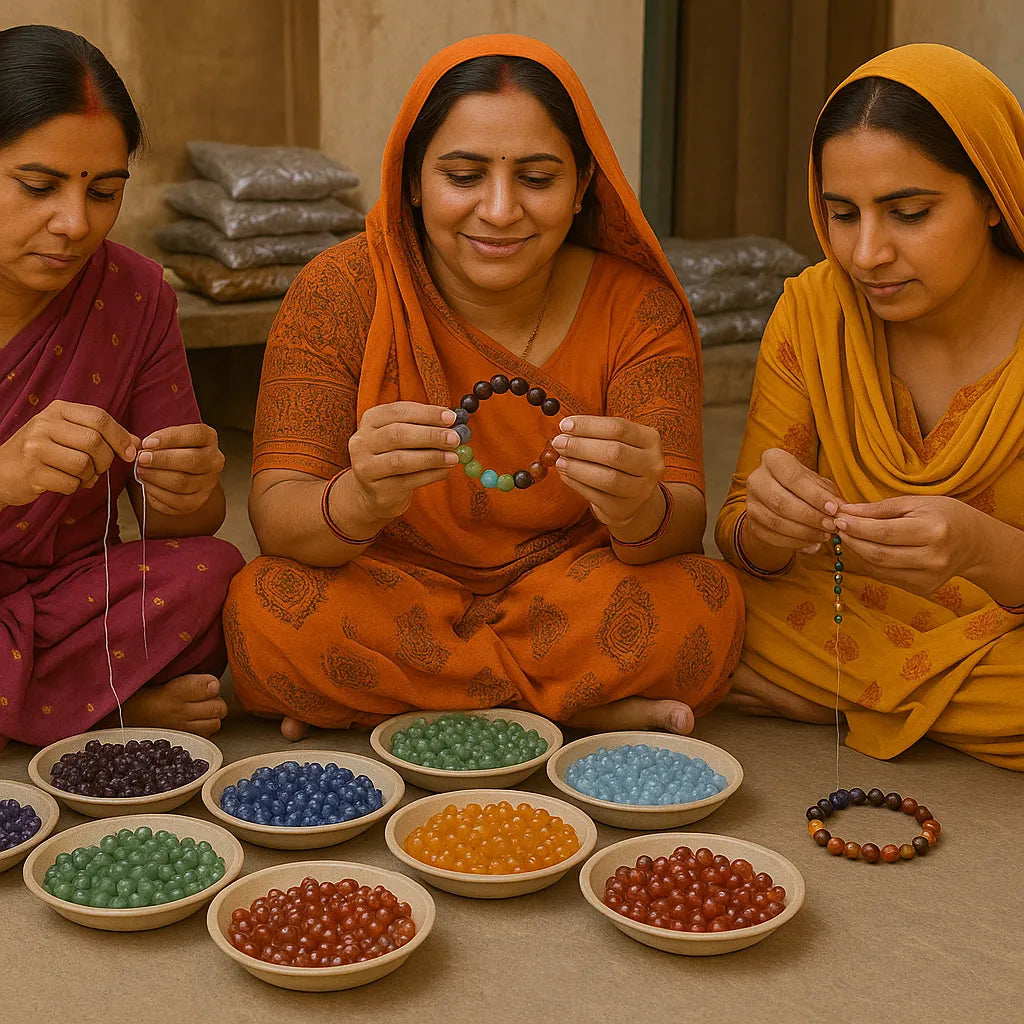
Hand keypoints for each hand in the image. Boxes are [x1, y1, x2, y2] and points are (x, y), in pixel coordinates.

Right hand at [0, 400, 138, 506]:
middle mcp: (44, 424)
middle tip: (98, 468)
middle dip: (105, 461)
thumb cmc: (42, 451)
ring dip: (90, 476)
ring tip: (81, 476)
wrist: (0, 471)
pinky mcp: (32, 472)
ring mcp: (35, 447)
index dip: (120, 437)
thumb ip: (102, 434)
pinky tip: (66, 483)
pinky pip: (71, 483)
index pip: (100, 418)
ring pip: (84, 464)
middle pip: (95, 442)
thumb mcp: (68, 433)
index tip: (130, 453)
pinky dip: (76, 487)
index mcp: (58, 410)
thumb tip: (138, 442)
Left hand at [134, 423, 223, 514]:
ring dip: (155, 478)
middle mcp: (214, 461)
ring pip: (182, 484)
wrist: (181, 469)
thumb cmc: (173, 449)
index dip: (170, 438)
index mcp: (209, 439)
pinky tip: (148, 486)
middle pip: (191, 461)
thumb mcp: (169, 436)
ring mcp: (208, 483)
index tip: (148, 443)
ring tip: (141, 472)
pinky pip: (177, 502)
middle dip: (161, 460)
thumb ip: (157, 439)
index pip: (195, 435)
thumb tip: (141, 448)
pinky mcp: (198, 500)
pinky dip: (157, 495)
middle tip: (141, 459)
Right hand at [347, 402, 459, 519]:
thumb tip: (454, 423)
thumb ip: (423, 426)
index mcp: (371, 421)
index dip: (426, 413)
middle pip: (397, 434)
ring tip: (453, 457)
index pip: (398, 411)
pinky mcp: (378, 490)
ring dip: (432, 457)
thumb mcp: (402, 435)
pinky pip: (408, 481)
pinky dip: (430, 475)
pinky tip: (444, 471)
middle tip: (455, 438)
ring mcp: (366, 468)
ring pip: (400, 460)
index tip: (451, 417)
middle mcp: (363, 442)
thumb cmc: (393, 456)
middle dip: (430, 435)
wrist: (372, 491)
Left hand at [551, 415, 663, 528]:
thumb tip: (565, 431)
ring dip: (577, 467)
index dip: (589, 425)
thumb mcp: (616, 442)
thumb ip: (595, 434)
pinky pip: (596, 496)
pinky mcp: (624, 508)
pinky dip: (576, 483)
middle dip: (581, 447)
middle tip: (559, 443)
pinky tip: (565, 474)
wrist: (631, 497)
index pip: (619, 428)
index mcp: (651, 440)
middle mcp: (652, 465)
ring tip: (560, 461)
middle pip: (614, 453)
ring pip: (607, 478)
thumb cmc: (619, 462)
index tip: (565, 425)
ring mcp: (641, 489)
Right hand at [744, 448, 839, 554]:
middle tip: (831, 525)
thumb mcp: (816, 483)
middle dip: (810, 517)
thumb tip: (841, 509)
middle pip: (782, 502)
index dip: (815, 496)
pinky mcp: (751, 523)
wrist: (778, 499)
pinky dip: (795, 543)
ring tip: (825, 535)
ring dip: (804, 532)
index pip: (794, 478)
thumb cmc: (801, 486)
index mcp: (772, 460)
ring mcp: (751, 503)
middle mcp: (756, 480)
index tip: (833, 509)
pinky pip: (773, 537)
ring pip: (776, 522)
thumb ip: (827, 494)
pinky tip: (812, 542)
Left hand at [835, 495, 982, 593]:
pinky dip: (870, 563)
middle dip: (852, 541)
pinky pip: (886, 576)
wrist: (975, 543)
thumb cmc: (944, 515)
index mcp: (934, 531)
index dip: (857, 527)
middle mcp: (933, 558)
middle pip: (878, 555)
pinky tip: (866, 549)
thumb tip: (845, 510)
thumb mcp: (916, 503)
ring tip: (849, 536)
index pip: (884, 533)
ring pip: (878, 569)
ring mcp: (929, 578)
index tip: (839, 518)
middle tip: (838, 527)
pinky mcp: (923, 589)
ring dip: (857, 552)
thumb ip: (879, 509)